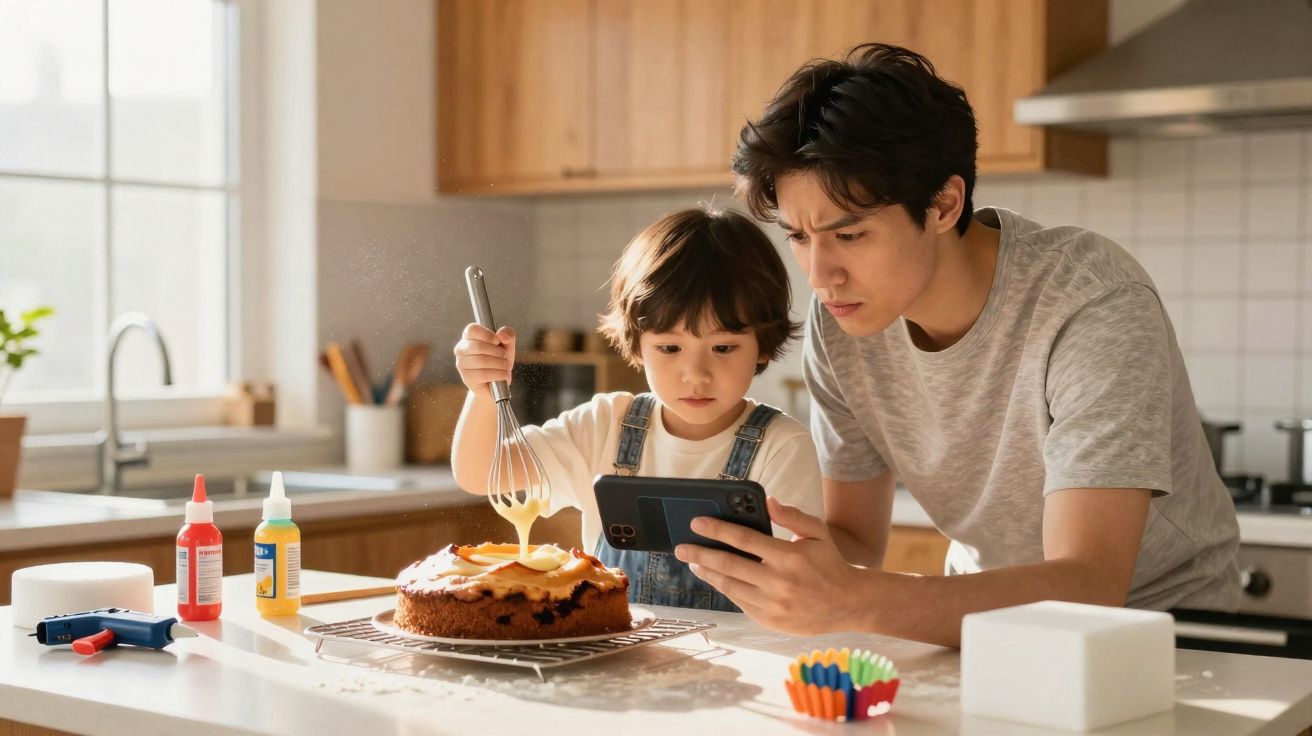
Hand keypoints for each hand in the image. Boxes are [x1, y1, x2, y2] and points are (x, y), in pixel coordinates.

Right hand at [453, 323, 515, 402]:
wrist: (497, 383)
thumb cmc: (500, 359)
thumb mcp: (507, 344)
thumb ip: (508, 334)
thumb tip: (501, 334)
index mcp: (469, 337)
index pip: (472, 329)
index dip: (487, 334)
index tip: (497, 341)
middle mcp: (461, 349)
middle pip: (478, 346)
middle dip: (498, 352)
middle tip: (504, 357)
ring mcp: (462, 364)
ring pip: (482, 361)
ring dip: (500, 364)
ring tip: (505, 367)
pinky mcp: (467, 378)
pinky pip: (483, 374)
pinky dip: (498, 375)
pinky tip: (503, 375)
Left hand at [674, 497, 872, 634]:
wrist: (849, 603)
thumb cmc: (830, 563)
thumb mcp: (818, 532)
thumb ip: (792, 516)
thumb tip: (769, 501)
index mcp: (789, 557)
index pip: (744, 539)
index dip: (717, 530)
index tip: (697, 522)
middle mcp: (778, 582)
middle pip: (729, 565)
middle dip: (700, 554)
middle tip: (681, 547)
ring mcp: (773, 604)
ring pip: (730, 586)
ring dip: (708, 573)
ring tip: (694, 562)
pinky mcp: (770, 620)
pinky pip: (740, 602)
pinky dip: (726, 589)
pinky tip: (716, 579)